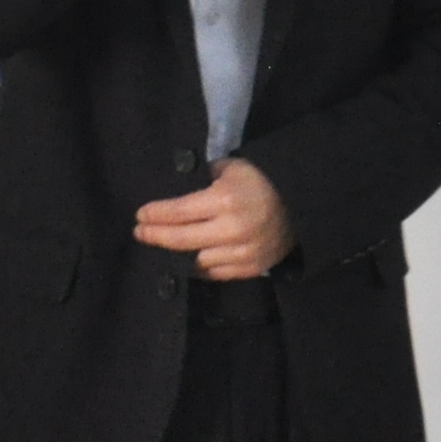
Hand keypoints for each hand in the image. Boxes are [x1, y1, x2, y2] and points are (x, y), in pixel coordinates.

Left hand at [134, 156, 294, 280]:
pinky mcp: (249, 268)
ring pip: (196, 261)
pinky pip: (215, 273)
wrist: (300, 203)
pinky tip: (187, 260)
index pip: (178, 211)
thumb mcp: (232, 168)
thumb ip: (204, 179)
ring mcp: (241, 253)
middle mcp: (230, 230)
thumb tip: (179, 190)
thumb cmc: (262, 179)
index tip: (139, 215)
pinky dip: (199, 268)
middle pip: (181, 240)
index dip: (156, 215)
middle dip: (156, 236)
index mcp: (224, 200)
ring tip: (163, 247)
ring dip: (177, 254)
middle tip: (139, 233)